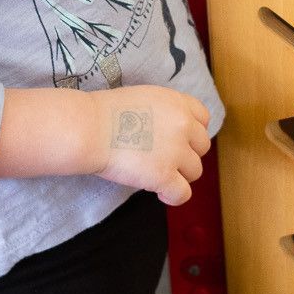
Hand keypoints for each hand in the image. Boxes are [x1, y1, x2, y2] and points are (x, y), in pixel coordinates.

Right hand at [95, 86, 211, 206]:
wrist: (89, 129)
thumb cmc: (104, 112)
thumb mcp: (143, 98)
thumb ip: (164, 112)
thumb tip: (168, 131)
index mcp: (177, 103)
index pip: (203, 119)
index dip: (192, 132)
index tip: (179, 140)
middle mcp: (183, 125)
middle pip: (202, 147)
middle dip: (186, 154)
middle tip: (164, 158)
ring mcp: (176, 152)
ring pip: (195, 171)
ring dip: (179, 175)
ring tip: (157, 174)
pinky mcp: (164, 175)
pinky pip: (183, 194)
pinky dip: (172, 196)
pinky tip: (159, 192)